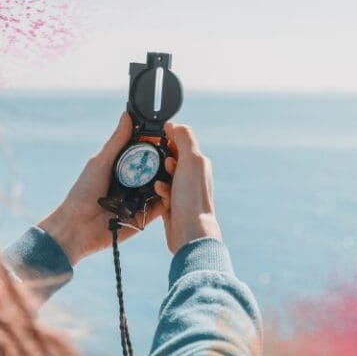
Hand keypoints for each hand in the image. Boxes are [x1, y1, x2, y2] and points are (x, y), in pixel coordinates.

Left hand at [37, 112, 165, 265]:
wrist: (77, 226)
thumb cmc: (83, 192)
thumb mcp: (101, 161)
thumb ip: (117, 141)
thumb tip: (127, 115)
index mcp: (123, 169)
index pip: (145, 154)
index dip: (156, 145)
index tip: (168, 134)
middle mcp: (134, 184)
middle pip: (157, 170)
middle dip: (167, 161)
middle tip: (176, 152)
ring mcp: (140, 201)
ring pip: (161, 187)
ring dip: (169, 179)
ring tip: (175, 168)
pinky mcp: (144, 218)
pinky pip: (160, 207)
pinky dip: (166, 198)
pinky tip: (169, 189)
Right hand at [154, 123, 222, 253]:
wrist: (189, 231)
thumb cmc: (192, 197)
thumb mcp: (191, 160)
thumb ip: (184, 138)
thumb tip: (173, 124)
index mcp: (199, 163)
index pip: (181, 142)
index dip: (168, 139)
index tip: (157, 141)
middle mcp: (193, 176)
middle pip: (170, 158)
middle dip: (161, 160)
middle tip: (161, 165)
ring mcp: (182, 191)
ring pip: (163, 176)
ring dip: (159, 177)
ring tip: (162, 183)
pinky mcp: (173, 204)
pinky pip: (160, 192)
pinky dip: (159, 191)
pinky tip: (161, 195)